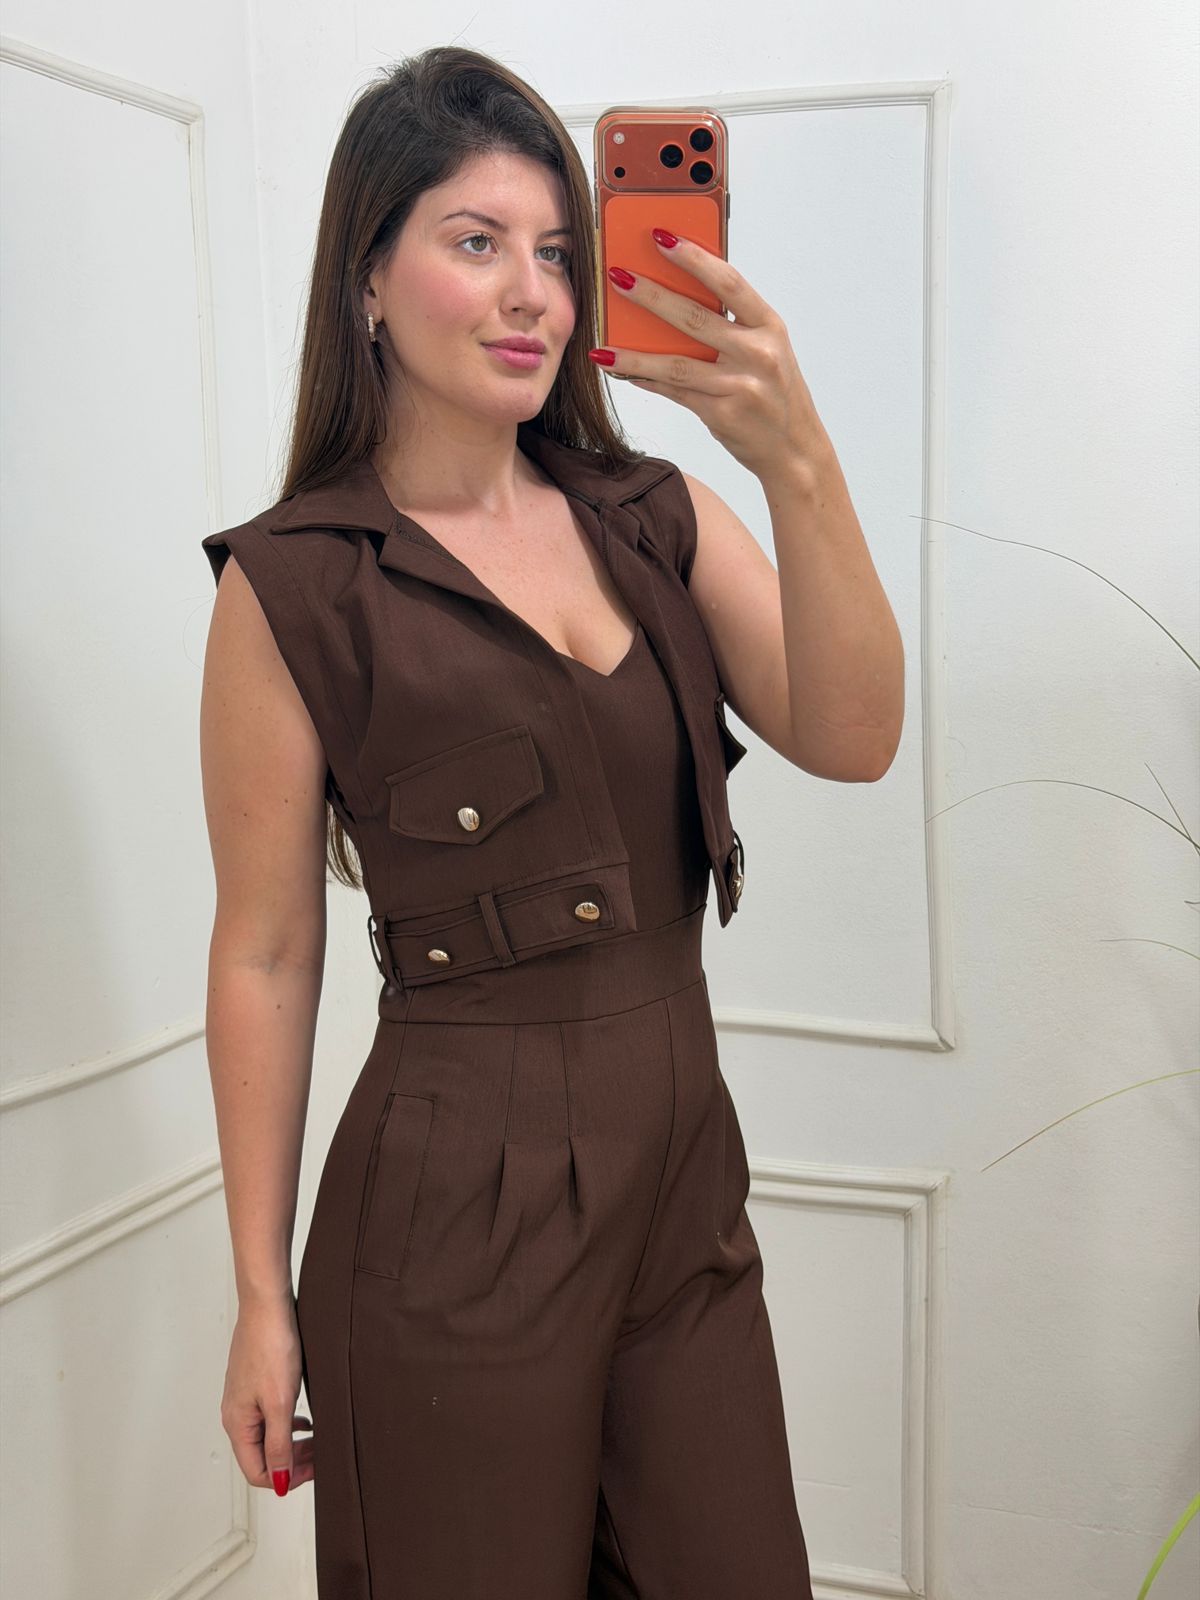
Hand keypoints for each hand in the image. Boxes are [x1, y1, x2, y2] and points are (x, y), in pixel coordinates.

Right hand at [221, 1294, 313, 1494]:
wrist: (267, 1305)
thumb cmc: (271, 1347)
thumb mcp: (280, 1402)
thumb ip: (279, 1444)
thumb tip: (279, 1481)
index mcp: (238, 1424)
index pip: (258, 1472)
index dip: (287, 1478)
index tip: (314, 1470)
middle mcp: (236, 1414)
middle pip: (261, 1456)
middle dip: (292, 1462)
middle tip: (320, 1457)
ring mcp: (243, 1397)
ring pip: (266, 1435)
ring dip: (291, 1443)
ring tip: (316, 1439)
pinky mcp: (253, 1382)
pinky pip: (268, 1416)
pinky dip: (287, 1423)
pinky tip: (304, 1417)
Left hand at [588, 229, 826, 480]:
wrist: (795, 449)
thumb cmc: (775, 393)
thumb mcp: (766, 351)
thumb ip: (731, 327)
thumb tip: (674, 303)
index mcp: (770, 326)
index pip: (728, 282)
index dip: (693, 258)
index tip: (661, 237)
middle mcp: (758, 353)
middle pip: (694, 318)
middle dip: (651, 295)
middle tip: (616, 277)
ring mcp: (740, 385)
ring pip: (676, 363)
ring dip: (633, 352)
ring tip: (601, 344)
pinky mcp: (721, 414)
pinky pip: (674, 392)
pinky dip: (646, 380)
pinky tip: (622, 371)